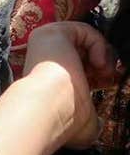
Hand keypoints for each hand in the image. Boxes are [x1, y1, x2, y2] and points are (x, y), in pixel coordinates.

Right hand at [23, 22, 119, 148]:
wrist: (50, 106)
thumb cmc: (64, 118)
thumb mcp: (85, 121)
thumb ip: (93, 117)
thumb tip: (101, 124)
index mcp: (50, 78)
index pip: (80, 67)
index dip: (98, 73)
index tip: (106, 84)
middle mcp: (45, 60)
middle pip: (84, 51)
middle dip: (103, 63)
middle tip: (108, 76)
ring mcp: (46, 44)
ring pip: (85, 40)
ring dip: (103, 55)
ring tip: (103, 71)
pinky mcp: (52, 32)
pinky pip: (84, 30)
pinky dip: (99, 45)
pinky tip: (97, 63)